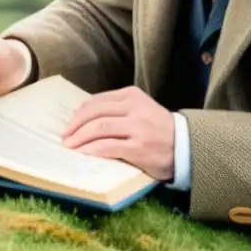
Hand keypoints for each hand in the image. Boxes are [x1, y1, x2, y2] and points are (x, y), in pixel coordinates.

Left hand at [60, 85, 175, 180]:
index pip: (97, 100)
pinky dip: (92, 150)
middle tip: (64, 136)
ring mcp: (137, 128)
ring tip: (69, 146)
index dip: (79, 113)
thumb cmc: (158, 129)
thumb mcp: (140, 108)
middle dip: (74, 125)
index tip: (69, 124)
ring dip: (79, 138)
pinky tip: (84, 154)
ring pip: (99, 128)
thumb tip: (83, 115)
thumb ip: (117, 108)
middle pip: (94, 113)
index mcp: (132, 95)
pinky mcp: (139, 148)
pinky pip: (108, 147)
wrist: (185, 146)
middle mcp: (134, 108)